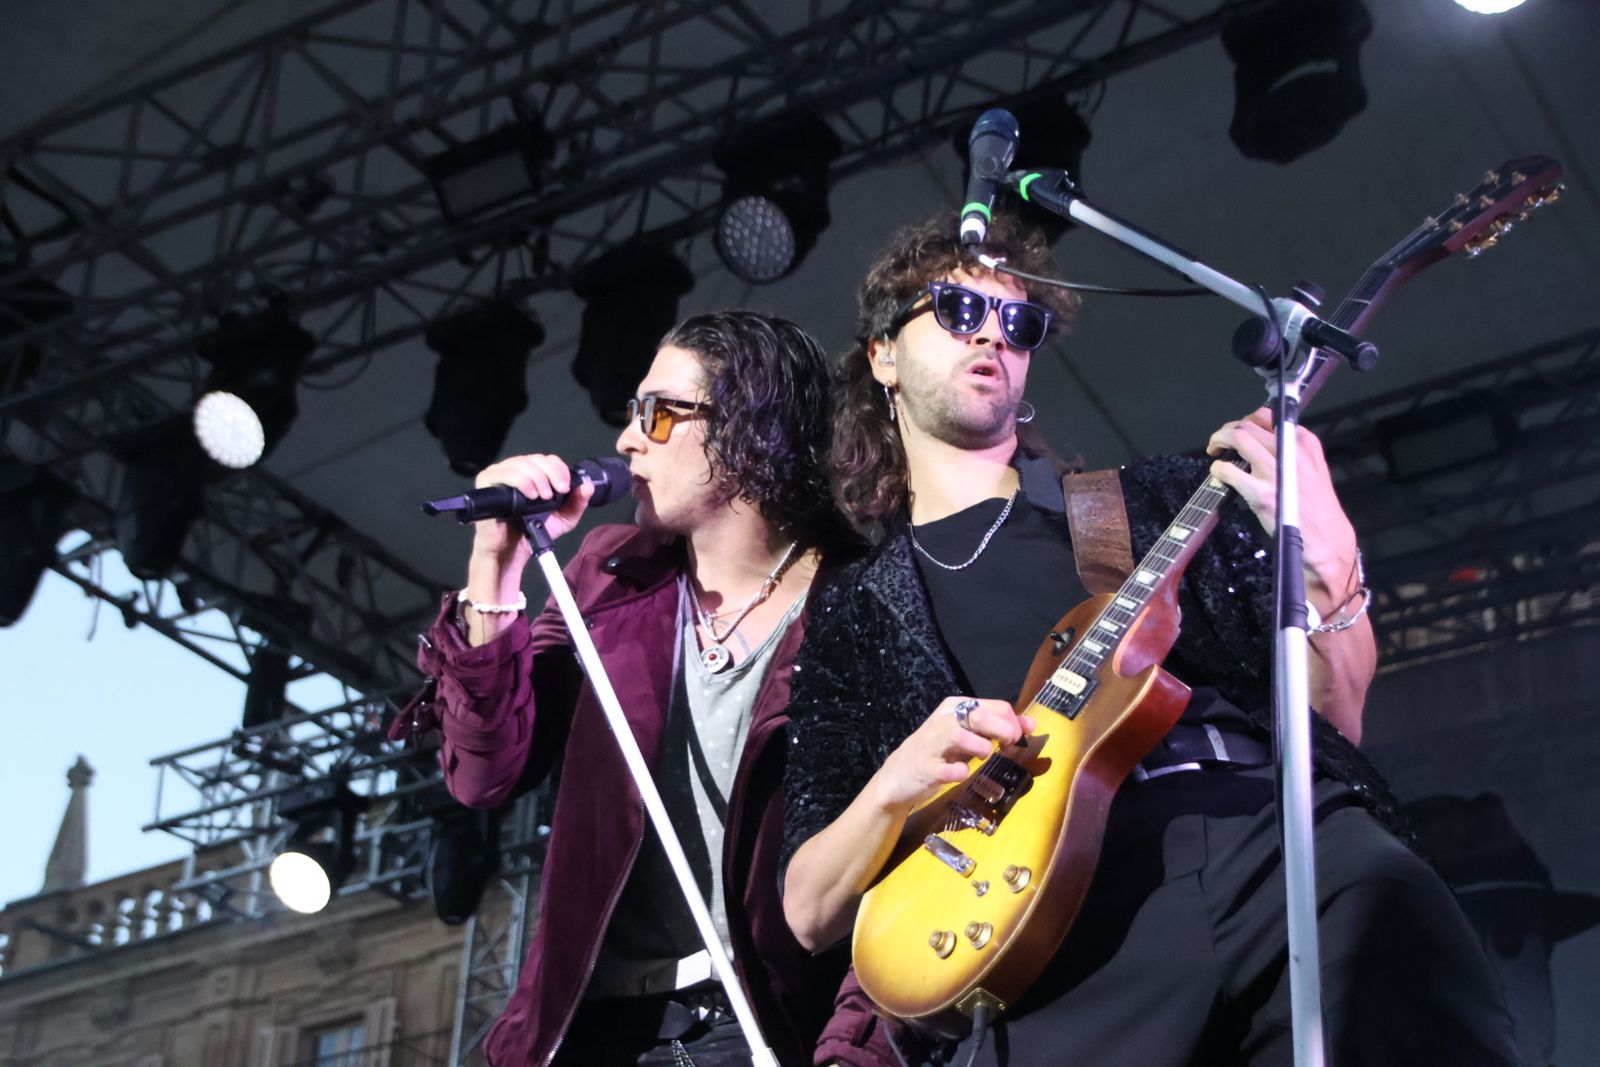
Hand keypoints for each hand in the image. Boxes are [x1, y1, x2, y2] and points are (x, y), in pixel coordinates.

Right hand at [468, 453, 596, 572]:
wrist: (512, 550)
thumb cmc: (532, 531)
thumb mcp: (562, 519)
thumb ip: (576, 504)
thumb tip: (588, 486)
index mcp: (531, 473)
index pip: (546, 459)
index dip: (558, 469)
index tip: (566, 486)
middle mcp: (514, 469)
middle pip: (535, 458)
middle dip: (551, 473)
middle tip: (558, 491)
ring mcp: (498, 473)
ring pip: (520, 463)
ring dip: (537, 478)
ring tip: (543, 497)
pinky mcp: (486, 482)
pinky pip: (503, 473)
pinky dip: (520, 480)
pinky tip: (530, 495)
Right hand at [868, 697, 1035, 815]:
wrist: (899, 776)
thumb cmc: (939, 751)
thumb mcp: (967, 734)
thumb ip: (997, 728)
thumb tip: (1031, 725)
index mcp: (955, 706)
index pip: (996, 706)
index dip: (1014, 723)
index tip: (1016, 739)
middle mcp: (943, 720)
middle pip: (980, 716)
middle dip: (1002, 731)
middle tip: (1007, 746)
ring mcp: (933, 744)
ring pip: (961, 736)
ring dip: (981, 748)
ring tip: (983, 757)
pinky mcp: (927, 768)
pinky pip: (949, 769)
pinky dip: (960, 772)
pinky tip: (960, 773)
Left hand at [1206, 408, 1360, 608]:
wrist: (1326, 539)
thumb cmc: (1316, 507)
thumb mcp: (1311, 468)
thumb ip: (1289, 452)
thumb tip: (1259, 440)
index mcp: (1304, 442)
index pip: (1268, 416)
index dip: (1245, 420)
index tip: (1237, 430)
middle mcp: (1291, 451)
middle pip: (1248, 425)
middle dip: (1227, 430)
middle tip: (1219, 441)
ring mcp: (1276, 471)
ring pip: (1238, 438)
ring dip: (1218, 440)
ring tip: (1214, 451)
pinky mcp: (1262, 493)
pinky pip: (1229, 471)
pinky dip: (1217, 469)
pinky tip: (1218, 474)